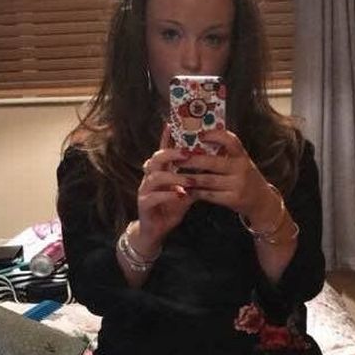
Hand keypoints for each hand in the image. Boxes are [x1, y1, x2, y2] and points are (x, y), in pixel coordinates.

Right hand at [136, 125, 194, 249]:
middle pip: (156, 158)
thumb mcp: (185, 191)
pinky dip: (168, 194)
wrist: (155, 230)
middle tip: (188, 154)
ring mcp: (145, 190)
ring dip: (174, 177)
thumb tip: (211, 166)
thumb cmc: (170, 207)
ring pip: (155, 177)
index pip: (163, 150)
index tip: (173, 124)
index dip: (167, 137)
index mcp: (161, 171)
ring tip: (189, 180)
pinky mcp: (143, 204)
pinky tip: (180, 195)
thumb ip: (194, 179)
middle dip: (172, 154)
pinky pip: (153, 196)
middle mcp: (150, 177)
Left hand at [184, 129, 282, 227]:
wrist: (261, 201)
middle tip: (176, 157)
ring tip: (176, 174)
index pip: (231, 141)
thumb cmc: (244, 177)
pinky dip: (196, 192)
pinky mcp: (233, 199)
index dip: (215, 135)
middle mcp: (241, 169)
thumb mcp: (240, 162)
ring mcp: (238, 185)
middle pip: (213, 162)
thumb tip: (199, 139)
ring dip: (190, 177)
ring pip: (208, 180)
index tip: (200, 134)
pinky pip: (210, 195)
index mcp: (242, 156)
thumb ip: (225, 153)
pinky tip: (186, 189)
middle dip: (192, 160)